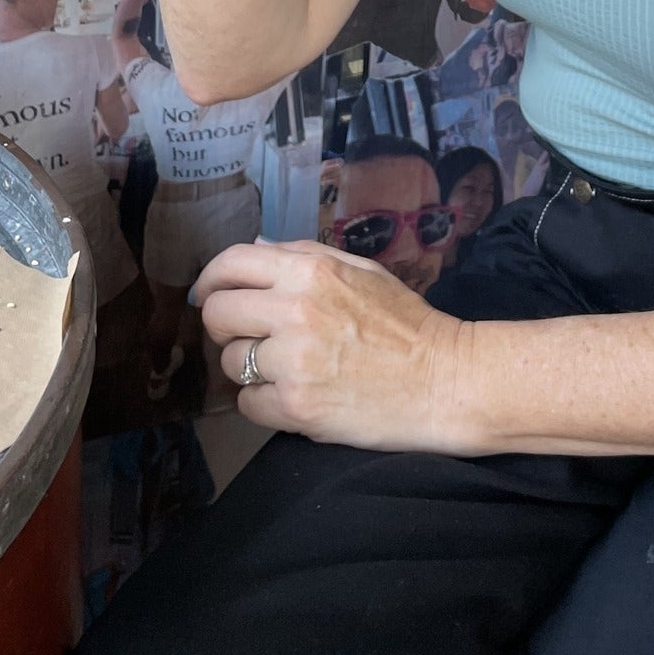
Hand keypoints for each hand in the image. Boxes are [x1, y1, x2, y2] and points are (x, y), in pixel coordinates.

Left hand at [194, 238, 467, 450]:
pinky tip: (293, 398)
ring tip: (286, 371)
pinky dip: (264, 405)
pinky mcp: (296, 407)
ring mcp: (293, 361)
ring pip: (230, 363)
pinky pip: (248, 404)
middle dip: (225, 327)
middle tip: (248, 338)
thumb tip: (254, 247)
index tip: (208, 295)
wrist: (445, 381)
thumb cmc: (406, 324)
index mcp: (310, 270)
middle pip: (218, 315)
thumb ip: (303, 256)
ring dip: (249, 370)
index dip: (211, 280)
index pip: (231, 263)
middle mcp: (294, 310)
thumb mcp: (361, 272)